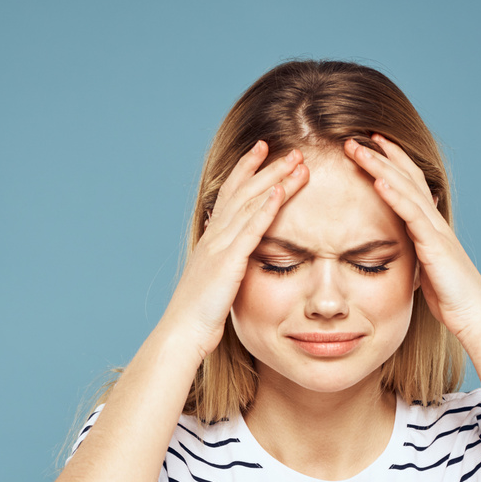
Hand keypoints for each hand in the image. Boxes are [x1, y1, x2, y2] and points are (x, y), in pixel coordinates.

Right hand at [159, 140, 309, 359]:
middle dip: (268, 167)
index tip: (262, 149)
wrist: (183, 331)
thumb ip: (220, 260)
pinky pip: (250, 229)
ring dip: (274, 180)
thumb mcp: (211, 280)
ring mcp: (219, 246)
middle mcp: (214, 236)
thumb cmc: (198, 314)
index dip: (246, 169)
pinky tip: (280, 191)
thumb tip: (224, 246)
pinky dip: (266, 208)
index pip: (230, 194)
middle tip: (293, 150)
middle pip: (242, 191)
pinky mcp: (228, 262)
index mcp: (211, 239)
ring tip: (297, 162)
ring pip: (250, 203)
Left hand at [343, 135, 480, 340]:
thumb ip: (412, 250)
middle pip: (405, 177)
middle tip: (354, 136)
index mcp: (429, 225)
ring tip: (358, 148)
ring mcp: (436, 230)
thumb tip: (397, 246)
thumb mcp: (423, 267)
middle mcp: (433, 220)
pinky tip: (379, 181)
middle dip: (380, 155)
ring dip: (381, 167)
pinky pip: (412, 216)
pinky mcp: (435, 245)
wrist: (473, 315)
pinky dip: (396, 196)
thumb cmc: (449, 296)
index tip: (369, 144)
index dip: (390, 161)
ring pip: (406, 189)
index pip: (408, 184)